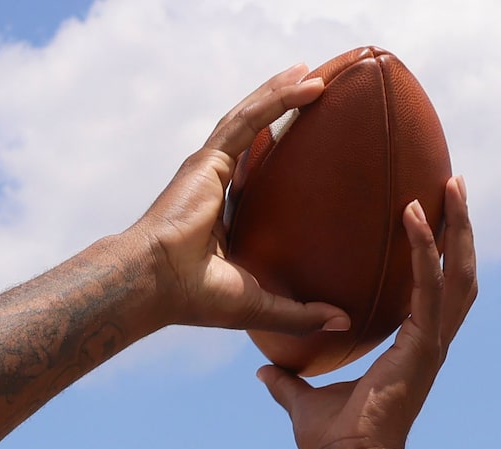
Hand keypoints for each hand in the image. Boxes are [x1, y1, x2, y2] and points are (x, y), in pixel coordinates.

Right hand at [132, 67, 352, 337]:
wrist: (155, 284)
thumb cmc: (195, 299)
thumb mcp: (260, 305)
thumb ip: (300, 312)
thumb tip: (345, 323)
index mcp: (222, 213)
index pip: (255, 174)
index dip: (276, 154)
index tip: (305, 143)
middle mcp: (214, 183)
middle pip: (254, 135)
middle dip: (281, 107)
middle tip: (315, 88)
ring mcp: (209, 166)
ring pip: (251, 117)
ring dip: (282, 92)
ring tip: (314, 73)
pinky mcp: (209, 159)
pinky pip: (250, 120)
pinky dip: (277, 99)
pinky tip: (308, 84)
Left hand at [255, 178, 476, 448]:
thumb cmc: (333, 442)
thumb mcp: (305, 401)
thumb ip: (289, 381)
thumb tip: (264, 370)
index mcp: (411, 347)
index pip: (434, 290)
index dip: (439, 255)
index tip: (433, 217)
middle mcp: (430, 340)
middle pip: (459, 273)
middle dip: (461, 229)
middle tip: (454, 184)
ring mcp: (432, 343)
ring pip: (458, 274)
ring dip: (457, 228)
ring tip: (452, 185)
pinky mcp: (424, 345)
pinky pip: (429, 288)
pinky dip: (426, 252)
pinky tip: (415, 217)